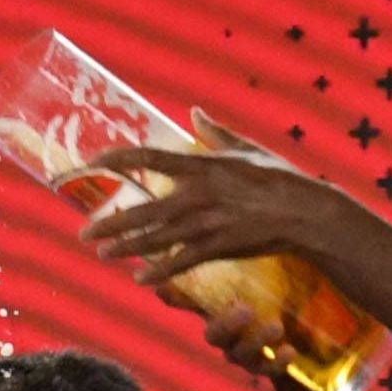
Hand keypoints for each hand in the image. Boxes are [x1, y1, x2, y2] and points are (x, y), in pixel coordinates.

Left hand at [78, 109, 334, 295]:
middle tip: (84, 232)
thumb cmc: (280, 178)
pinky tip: (140, 279)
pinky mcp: (219, 246)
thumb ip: (216, 133)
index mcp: (203, 165)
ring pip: (157, 237)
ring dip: (126, 247)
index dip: (119, 159)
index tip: (94, 162)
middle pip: (144, 208)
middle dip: (111, 222)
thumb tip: (194, 111)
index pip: (150, 158)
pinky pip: (182, 261)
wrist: (307, 213)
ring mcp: (207, 222)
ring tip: (102, 254)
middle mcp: (199, 193)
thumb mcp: (247, 150)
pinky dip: (160, 271)